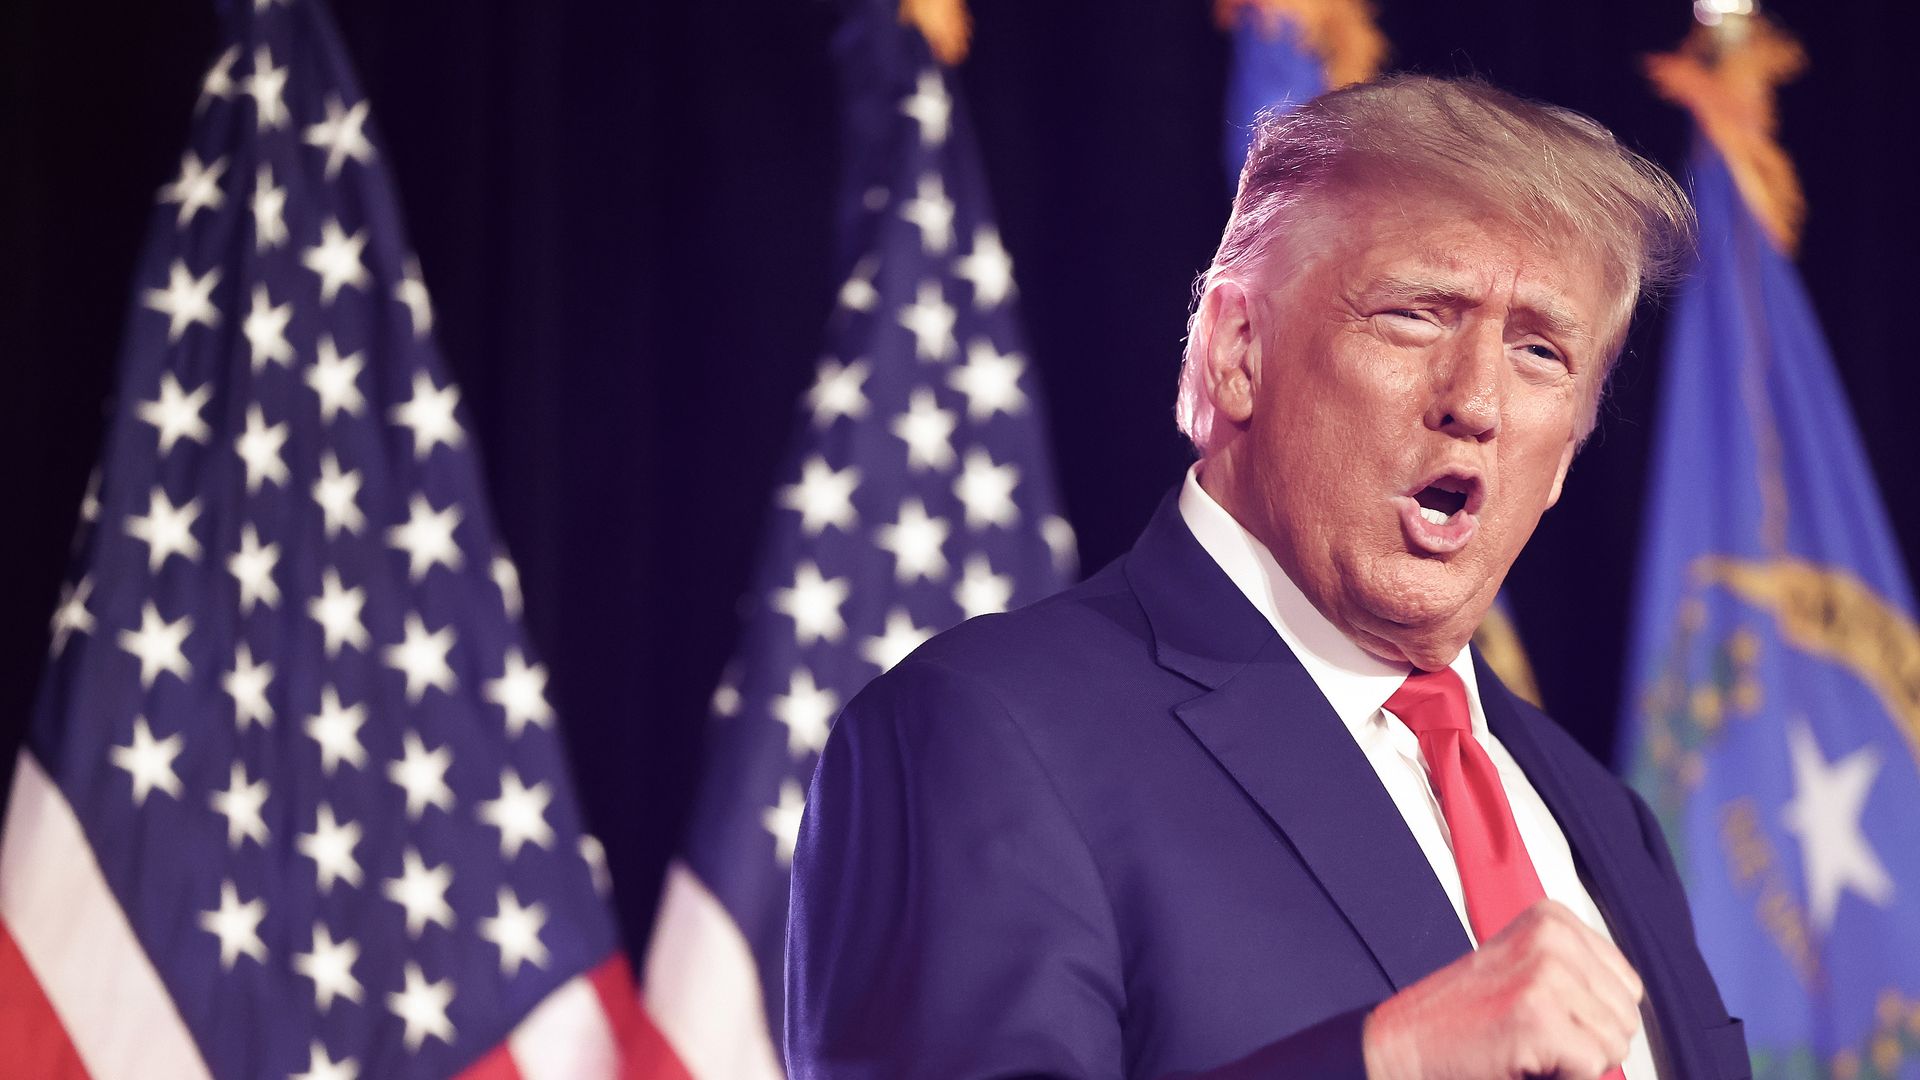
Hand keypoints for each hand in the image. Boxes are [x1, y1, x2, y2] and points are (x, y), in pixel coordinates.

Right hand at [1361, 900, 1643, 1079]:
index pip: (1627, 984)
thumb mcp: (1524, 968)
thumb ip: (1577, 973)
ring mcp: (1546, 972)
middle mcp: (1552, 936)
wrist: (1404, 1043)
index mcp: (1551, 917)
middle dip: (1589, 1041)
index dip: (1592, 1017)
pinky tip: (1524, 1060)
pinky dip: (1566, 1076)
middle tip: (1534, 1036)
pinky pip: (1594, 1065)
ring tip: (1527, 1045)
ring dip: (1577, 1060)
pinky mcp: (1539, 1015)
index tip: (1544, 1015)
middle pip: (1627, 1014)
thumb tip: (1630, 1008)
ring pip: (1616, 1042)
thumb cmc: (1461, 1018)